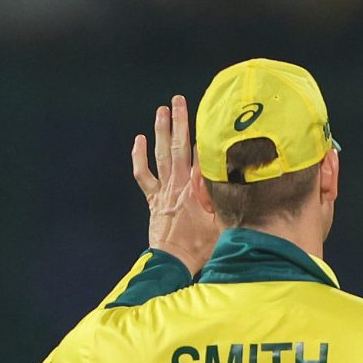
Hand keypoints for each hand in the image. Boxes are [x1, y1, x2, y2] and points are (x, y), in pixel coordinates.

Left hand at [134, 94, 218, 274]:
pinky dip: (139, 156)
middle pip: (178, 147)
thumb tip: (224, 174)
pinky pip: (142, 174)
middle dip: (180, 122)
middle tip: (179, 100)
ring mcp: (163, 191)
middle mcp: (178, 186)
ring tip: (162, 110)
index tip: (207, 115)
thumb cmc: (201, 247)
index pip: (199, 155)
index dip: (202, 134)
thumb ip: (220, 197)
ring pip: (160, 155)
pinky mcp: (153, 200)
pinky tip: (139, 139)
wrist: (173, 262)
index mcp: (196, 190)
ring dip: (161, 131)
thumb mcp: (220, 223)